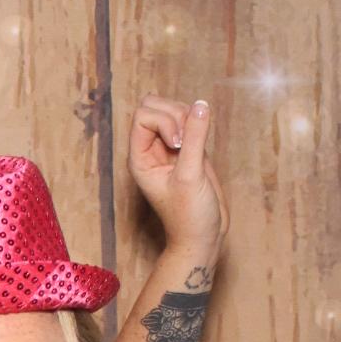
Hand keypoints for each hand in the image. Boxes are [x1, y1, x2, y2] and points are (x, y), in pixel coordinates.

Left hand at [127, 95, 228, 262]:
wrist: (202, 236)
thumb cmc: (189, 216)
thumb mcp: (191, 176)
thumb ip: (195, 138)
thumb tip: (201, 105)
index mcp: (140, 158)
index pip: (142, 115)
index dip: (163, 121)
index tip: (178, 145)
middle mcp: (150, 150)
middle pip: (154, 106)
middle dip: (175, 114)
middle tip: (186, 142)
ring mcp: (168, 149)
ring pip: (173, 110)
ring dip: (188, 117)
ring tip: (195, 145)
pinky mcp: (188, 150)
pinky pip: (189, 122)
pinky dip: (198, 124)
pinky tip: (201, 147)